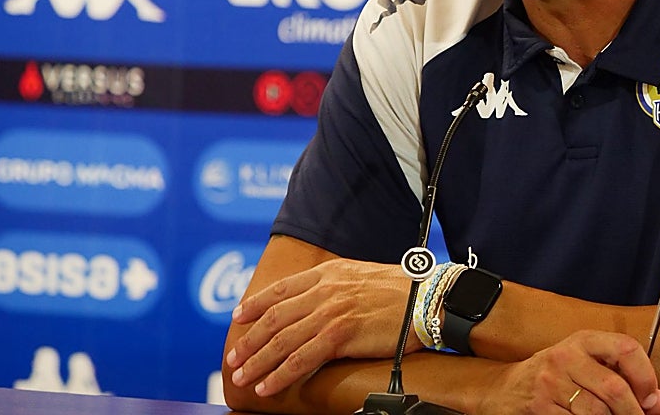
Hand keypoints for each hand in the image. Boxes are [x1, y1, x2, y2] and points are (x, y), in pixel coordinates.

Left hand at [224, 258, 416, 396]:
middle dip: (249, 340)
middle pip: (274, 318)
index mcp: (328, 273)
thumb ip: (336, 286)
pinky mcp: (340, 335)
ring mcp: (330, 312)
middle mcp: (324, 290)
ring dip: (257, 361)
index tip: (238, 317)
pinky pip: (301, 359)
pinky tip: (268, 386)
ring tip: (241, 377)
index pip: (281, 289)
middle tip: (232, 359)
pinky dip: (280, 374)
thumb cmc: (402, 289)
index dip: (255, 304)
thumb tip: (321, 303)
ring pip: (282, 340)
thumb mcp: (361, 276)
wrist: (427, 296)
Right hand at [476, 331, 659, 414]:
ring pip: (598, 413)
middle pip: (615, 388)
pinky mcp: (540, 409)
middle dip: (634, 413)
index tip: (652, 398)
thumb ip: (624, 380)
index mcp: (583, 341)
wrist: (505, 390)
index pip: (626, 348)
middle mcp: (566, 358)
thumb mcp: (586, 367)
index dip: (646, 376)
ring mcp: (551, 384)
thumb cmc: (554, 378)